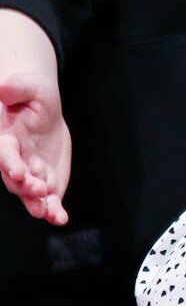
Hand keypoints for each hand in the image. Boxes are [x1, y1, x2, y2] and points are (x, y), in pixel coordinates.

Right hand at [0, 73, 70, 224]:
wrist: (45, 112)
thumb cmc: (33, 96)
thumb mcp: (29, 86)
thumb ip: (17, 88)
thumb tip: (3, 87)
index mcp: (6, 139)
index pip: (5, 153)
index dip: (9, 162)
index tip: (16, 170)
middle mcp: (15, 161)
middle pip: (15, 178)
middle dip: (24, 185)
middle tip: (37, 189)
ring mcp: (31, 174)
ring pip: (30, 193)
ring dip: (37, 203)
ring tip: (46, 212)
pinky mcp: (48, 183)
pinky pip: (49, 200)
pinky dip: (54, 210)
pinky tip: (60, 219)